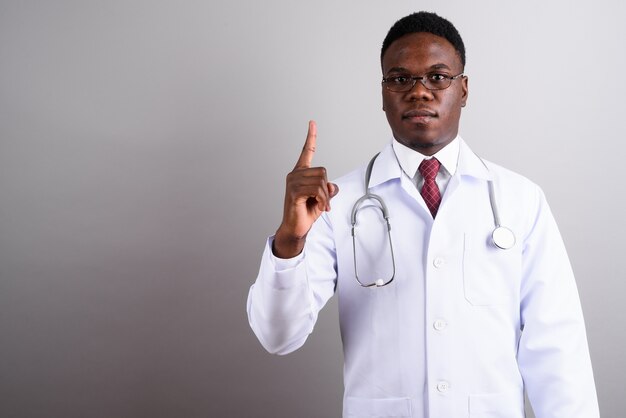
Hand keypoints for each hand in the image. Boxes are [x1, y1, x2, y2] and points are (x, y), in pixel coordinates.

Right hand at [273, 121, 338, 257]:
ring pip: (321, 182)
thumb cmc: (306, 212)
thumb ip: (328, 190)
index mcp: (301, 173)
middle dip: (326, 188)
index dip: (311, 137)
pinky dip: (322, 200)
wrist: (296, 228)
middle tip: (323, 202)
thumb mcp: (322, 199)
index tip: (312, 123)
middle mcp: (295, 175)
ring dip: (325, 197)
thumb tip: (332, 186)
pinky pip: (316, 191)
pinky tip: (319, 207)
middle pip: (323, 172)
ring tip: (320, 206)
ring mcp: (293, 182)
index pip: (307, 152)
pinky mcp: (294, 192)